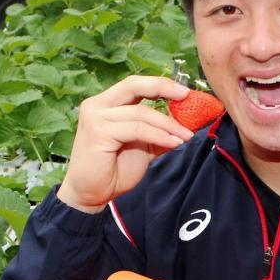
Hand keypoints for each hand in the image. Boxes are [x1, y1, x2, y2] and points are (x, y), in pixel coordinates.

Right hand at [57, 75, 193, 212]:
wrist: (92, 194)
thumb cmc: (114, 171)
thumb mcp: (143, 146)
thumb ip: (159, 132)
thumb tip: (187, 124)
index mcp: (105, 104)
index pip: (134, 84)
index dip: (159, 84)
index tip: (184, 92)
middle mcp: (97, 106)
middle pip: (133, 85)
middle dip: (163, 87)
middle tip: (186, 96)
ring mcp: (96, 117)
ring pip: (141, 112)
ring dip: (168, 124)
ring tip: (185, 135)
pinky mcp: (99, 132)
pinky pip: (137, 129)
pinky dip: (159, 135)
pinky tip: (172, 143)